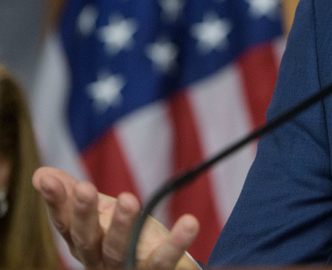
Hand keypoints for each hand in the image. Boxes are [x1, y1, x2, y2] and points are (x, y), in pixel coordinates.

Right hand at [32, 167, 200, 269]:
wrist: (160, 267)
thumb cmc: (125, 237)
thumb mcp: (101, 213)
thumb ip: (74, 195)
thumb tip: (41, 173)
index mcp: (84, 244)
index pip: (65, 223)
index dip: (55, 203)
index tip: (47, 180)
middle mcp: (99, 261)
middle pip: (87, 239)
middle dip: (84, 214)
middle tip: (84, 187)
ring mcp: (125, 268)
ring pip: (119, 250)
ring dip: (121, 226)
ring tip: (128, 199)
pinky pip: (165, 260)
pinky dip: (177, 242)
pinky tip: (189, 223)